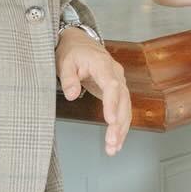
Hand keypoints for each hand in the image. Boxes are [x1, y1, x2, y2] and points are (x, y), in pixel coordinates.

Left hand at [56, 28, 131, 155]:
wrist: (80, 43)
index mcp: (103, 65)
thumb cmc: (73, 52)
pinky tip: (116, 142)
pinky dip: (121, 127)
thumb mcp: (65, 62)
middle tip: (112, 142)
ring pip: (126, 108)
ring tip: (113, 148)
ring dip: (121, 129)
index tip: (110, 120)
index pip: (111, 85)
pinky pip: (123, 110)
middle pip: (123, 100)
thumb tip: (72, 95)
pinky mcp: (117, 92)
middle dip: (119, 123)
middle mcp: (116, 74)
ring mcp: (119, 83)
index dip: (112, 103)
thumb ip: (68, 78)